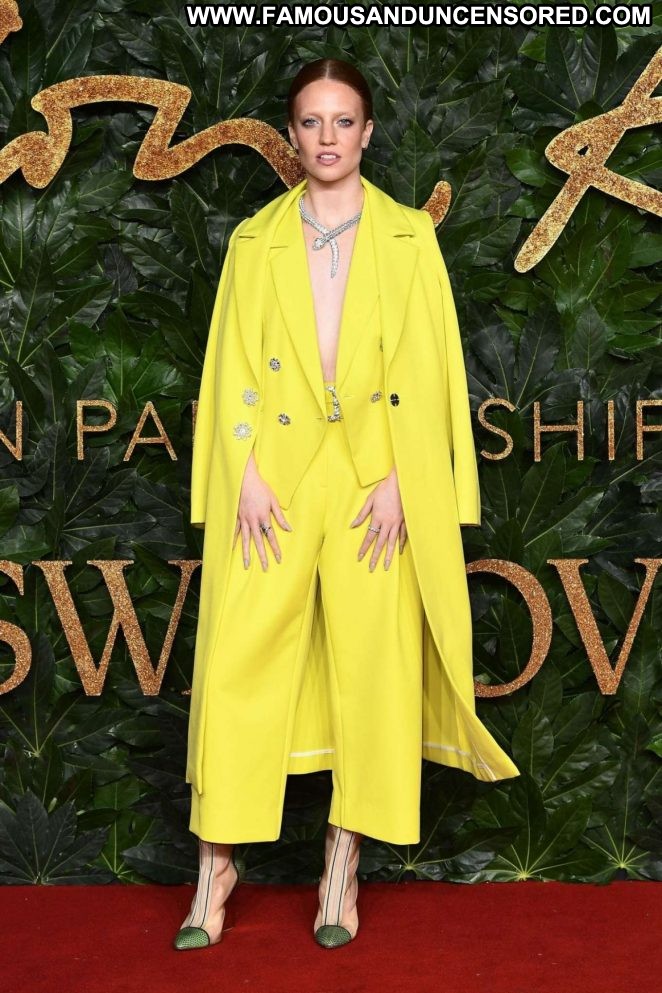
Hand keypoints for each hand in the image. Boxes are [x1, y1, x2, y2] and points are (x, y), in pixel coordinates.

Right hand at [233, 453, 291, 569]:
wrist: (244, 479)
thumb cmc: (261, 488)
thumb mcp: (273, 500)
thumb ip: (280, 516)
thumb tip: (289, 529)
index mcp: (263, 517)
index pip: (271, 536)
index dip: (275, 548)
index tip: (278, 559)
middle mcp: (253, 521)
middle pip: (258, 542)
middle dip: (262, 556)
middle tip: (265, 568)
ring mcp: (243, 520)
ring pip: (245, 540)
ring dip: (246, 553)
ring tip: (246, 565)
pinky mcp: (236, 517)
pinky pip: (235, 531)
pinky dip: (233, 541)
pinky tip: (232, 550)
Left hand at [350, 466, 407, 570]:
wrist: (401, 483)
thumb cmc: (384, 489)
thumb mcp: (370, 500)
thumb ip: (362, 514)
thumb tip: (352, 525)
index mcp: (377, 518)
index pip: (369, 537)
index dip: (364, 548)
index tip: (360, 557)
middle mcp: (387, 523)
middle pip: (380, 544)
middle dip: (375, 557)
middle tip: (371, 568)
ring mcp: (397, 523)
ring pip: (392, 543)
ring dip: (389, 556)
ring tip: (386, 566)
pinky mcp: (405, 521)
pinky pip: (403, 535)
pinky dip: (401, 544)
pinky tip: (399, 551)